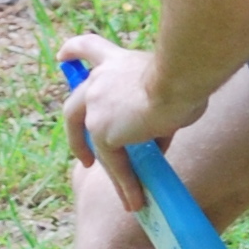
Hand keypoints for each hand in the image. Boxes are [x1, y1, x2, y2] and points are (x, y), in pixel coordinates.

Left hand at [59, 28, 197, 218]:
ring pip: (96, 145)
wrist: (177, 80)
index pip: (89, 48)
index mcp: (116, 61)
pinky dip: (125, 183)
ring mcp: (95, 107)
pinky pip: (112, 163)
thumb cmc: (185, 78)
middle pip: (74, 106)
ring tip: (128, 198)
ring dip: (112, 174)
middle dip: (75, 135)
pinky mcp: (101, 132)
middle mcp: (99, 80)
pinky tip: (136, 200)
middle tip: (83, 158)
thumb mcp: (166, 90)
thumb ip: (153, 110)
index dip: (73, 52)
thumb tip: (155, 138)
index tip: (63, 57)